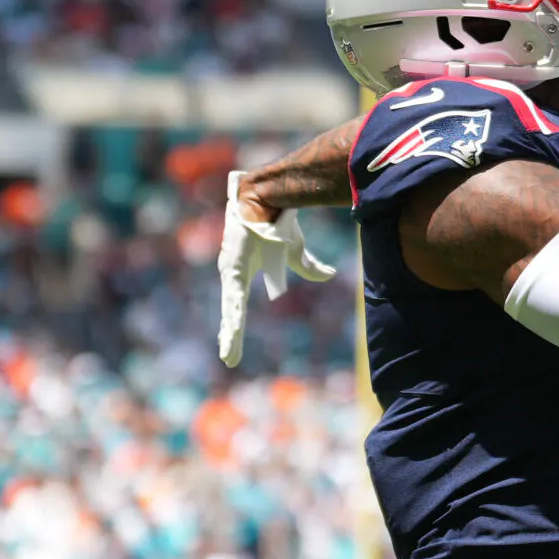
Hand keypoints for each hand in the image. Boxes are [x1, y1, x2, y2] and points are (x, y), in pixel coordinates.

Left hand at [216, 170, 336, 367]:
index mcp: (241, 271)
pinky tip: (230, 335)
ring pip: (232, 310)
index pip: (237, 304)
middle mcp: (232, 274)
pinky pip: (234, 300)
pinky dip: (234, 318)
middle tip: (229, 359)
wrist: (267, 199)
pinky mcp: (234, 270)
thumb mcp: (294, 251)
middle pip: (232, 312)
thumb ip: (309, 266)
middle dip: (230, 336)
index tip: (229, 343)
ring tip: (228, 356)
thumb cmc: (276, 221)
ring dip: (231, 334)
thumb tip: (329, 275)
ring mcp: (231, 272)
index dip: (234, 323)